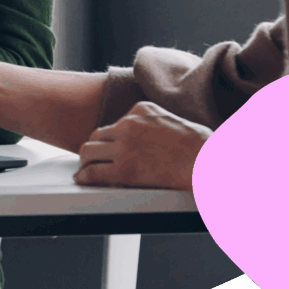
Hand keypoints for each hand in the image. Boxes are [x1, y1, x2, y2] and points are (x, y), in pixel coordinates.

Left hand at [73, 102, 211, 189]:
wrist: (205, 159)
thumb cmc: (197, 144)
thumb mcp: (169, 119)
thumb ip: (151, 123)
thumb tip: (143, 135)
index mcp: (140, 109)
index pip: (114, 123)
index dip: (110, 138)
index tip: (108, 146)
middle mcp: (128, 124)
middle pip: (96, 135)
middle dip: (93, 148)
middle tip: (92, 158)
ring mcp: (124, 147)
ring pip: (88, 151)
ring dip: (86, 160)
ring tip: (86, 169)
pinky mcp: (125, 169)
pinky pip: (94, 172)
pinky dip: (84, 176)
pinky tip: (83, 178)